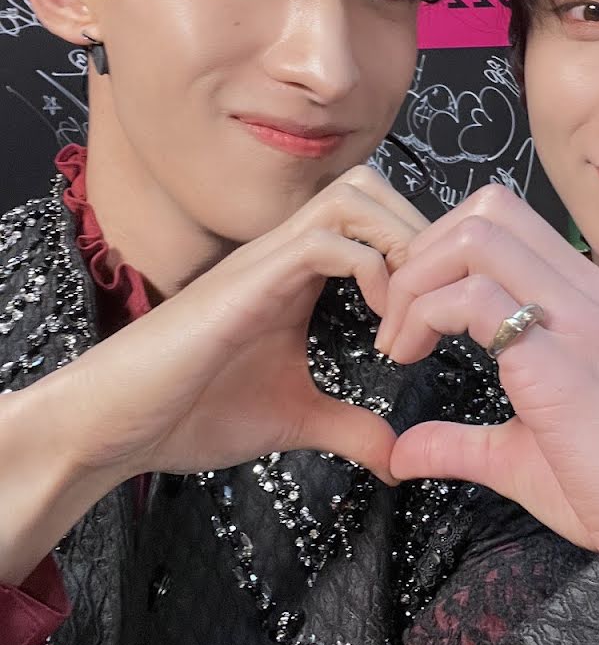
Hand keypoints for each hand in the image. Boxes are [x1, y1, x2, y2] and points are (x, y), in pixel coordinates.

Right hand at [64, 164, 429, 482]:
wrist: (114, 424)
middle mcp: (283, 251)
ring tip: (414, 311)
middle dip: (420, 231)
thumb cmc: (189, 412)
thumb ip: (347, 427)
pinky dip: (373, 274)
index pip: (371, 217)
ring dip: (399, 243)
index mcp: (296, 272)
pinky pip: (326, 242)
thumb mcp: (293, 420)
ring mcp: (264, 260)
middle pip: (369, 186)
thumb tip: (397, 458)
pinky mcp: (248, 281)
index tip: (439, 314)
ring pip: (351, 198)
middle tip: (438, 298)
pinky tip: (383, 331)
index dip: (419, 251)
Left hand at [376, 185, 598, 551]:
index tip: (413, 310)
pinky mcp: (559, 356)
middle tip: (395, 315)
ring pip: (477, 236)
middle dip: (424, 250)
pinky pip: (474, 297)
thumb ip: (460, 441)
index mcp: (588, 300)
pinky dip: (423, 315)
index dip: (443, 251)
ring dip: (418, 278)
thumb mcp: (520, 454)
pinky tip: (410, 357)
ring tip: (399, 338)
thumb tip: (402, 451)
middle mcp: (588, 291)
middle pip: (489, 207)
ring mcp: (578, 316)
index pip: (508, 222)